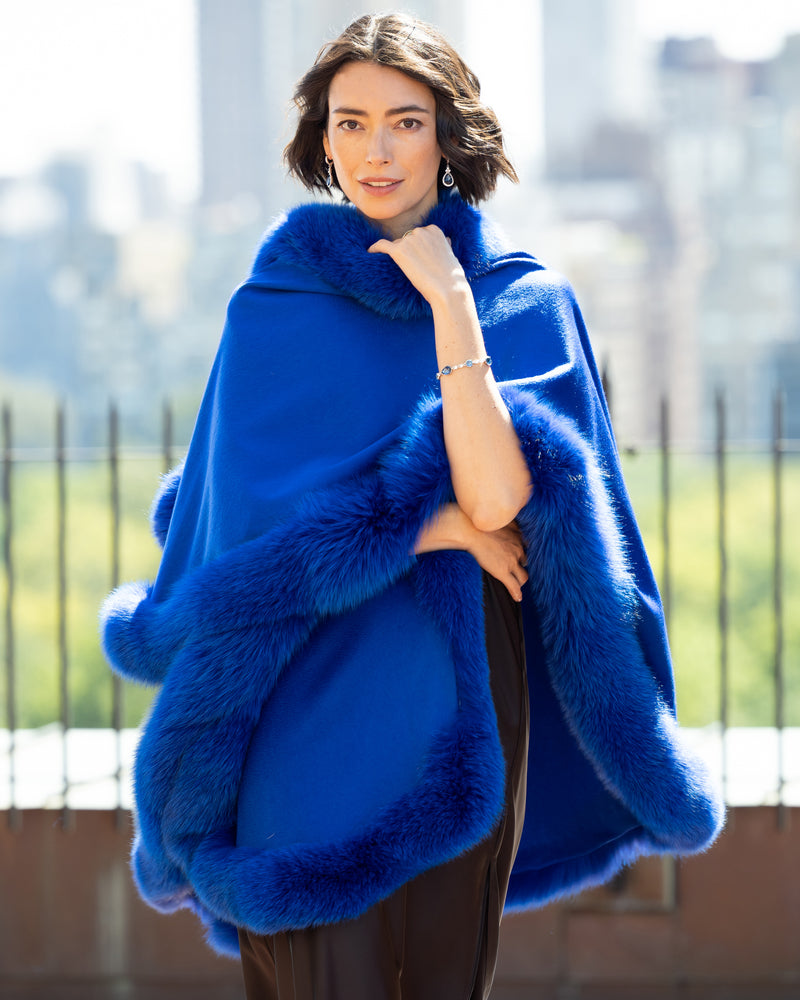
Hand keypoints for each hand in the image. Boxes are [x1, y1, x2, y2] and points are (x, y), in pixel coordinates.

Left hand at [368, 225, 468, 308]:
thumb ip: (445, 245)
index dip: (418, 248)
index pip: (419, 235)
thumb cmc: (452, 277)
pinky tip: (369, 252)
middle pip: (407, 239)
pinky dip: (374, 248)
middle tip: (416, 269)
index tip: (419, 259)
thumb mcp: (452, 255)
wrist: (448, 290)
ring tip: (408, 272)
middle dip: (408, 252)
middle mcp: (421, 231)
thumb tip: (446, 241)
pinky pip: (382, 245)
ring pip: (397, 245)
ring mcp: (409, 240)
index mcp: (434, 229)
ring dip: (399, 257)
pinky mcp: (398, 251)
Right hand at [414, 503, 528, 601]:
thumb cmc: (474, 522)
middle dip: (520, 566)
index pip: (525, 546)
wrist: (467, 529)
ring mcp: (511, 560)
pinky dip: (516, 593)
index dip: (520, 553)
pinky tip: (517, 598)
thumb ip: (499, 520)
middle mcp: (518, 546)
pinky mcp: (503, 571)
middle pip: (525, 560)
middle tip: (513, 570)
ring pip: (523, 576)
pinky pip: (514, 586)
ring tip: (516, 585)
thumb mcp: (493, 518)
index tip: (517, 556)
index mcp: (516, 534)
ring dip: (520, 580)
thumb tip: (495, 518)